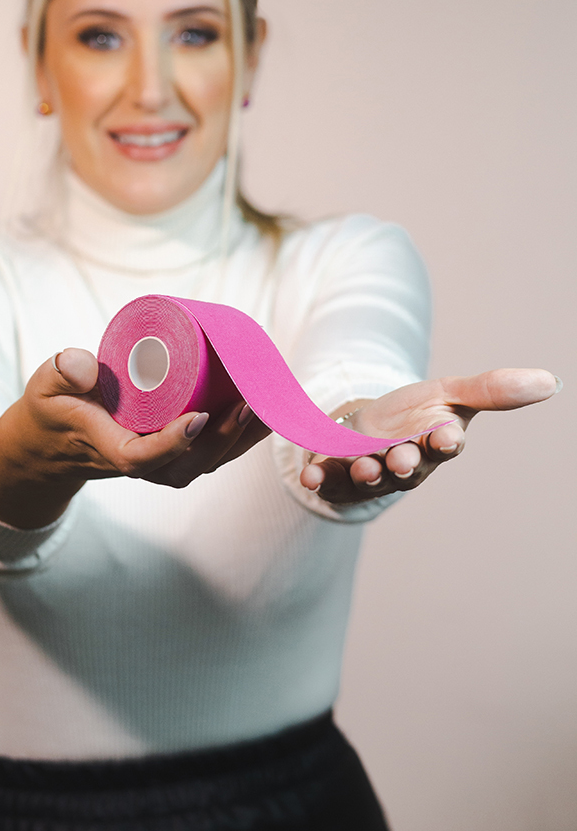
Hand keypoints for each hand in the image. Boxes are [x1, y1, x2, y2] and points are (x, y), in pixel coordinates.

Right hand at [0, 347, 269, 527]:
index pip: (142, 458)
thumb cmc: (51, 408)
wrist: (51, 441)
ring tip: (268, 406)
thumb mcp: (44, 387)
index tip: (198, 416)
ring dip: (240, 439)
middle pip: (188, 465)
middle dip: (223, 439)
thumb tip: (84, 364)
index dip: (173, 442)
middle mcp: (139, 462)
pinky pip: (211, 453)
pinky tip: (264, 412)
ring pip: (206, 462)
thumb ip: (61, 372)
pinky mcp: (172, 452)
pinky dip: (240, 437)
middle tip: (248, 402)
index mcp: (107, 449)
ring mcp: (158, 462)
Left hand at [299, 369, 560, 505]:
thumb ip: (492, 389)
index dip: (445, 441)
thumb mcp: (450, 394)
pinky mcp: (335, 473)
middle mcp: (403, 463)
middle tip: (399, 456)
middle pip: (406, 467)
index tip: (447, 435)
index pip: (445, 444)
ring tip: (362, 464)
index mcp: (433, 443)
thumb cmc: (414, 415)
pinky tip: (310, 473)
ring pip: (369, 477)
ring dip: (365, 472)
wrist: (366, 428)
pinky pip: (328, 479)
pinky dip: (319, 477)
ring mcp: (368, 470)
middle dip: (403, 461)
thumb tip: (551, 381)